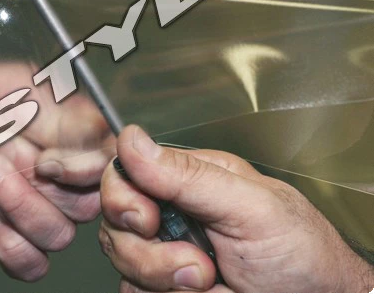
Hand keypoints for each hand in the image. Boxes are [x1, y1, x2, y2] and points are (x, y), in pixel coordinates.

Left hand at [0, 58, 113, 281]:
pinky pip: (30, 264)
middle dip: (47, 190)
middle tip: (8, 158)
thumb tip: (109, 136)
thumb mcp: (24, 96)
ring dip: (24, 211)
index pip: (105, 170)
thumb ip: (68, 120)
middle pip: (87, 209)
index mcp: (69, 142)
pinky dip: (16, 251)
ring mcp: (29, 206)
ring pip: (58, 237)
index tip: (50, 160)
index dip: (85, 174)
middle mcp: (55, 177)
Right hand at [98, 125, 370, 292]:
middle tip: (198, 265)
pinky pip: (134, 293)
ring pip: (123, 266)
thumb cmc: (301, 255)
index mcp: (187, 180)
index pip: (125, 174)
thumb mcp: (250, 206)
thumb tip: (133, 139)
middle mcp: (171, 215)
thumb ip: (189, 176)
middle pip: (116, 225)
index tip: (147, 220)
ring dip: (165, 284)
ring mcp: (165, 256)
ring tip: (211, 283)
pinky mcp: (164, 289)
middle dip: (150, 254)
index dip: (123, 198)